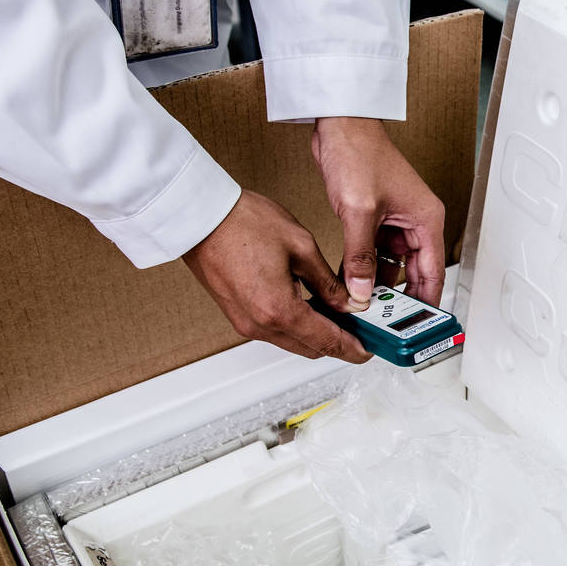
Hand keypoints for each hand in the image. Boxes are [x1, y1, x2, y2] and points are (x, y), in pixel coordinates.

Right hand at [183, 189, 369, 362]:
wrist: (199, 216)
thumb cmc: (242, 222)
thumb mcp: (301, 247)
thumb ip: (328, 282)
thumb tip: (348, 302)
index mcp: (279, 310)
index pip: (326, 342)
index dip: (352, 348)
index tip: (368, 349)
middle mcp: (259, 324)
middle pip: (310, 348)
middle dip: (337, 342)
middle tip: (360, 329)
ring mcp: (245, 322)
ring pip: (292, 341)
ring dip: (316, 333)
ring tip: (339, 315)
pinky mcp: (237, 314)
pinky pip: (274, 330)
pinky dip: (296, 325)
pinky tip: (311, 307)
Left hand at [311, 117, 446, 305]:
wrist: (339, 124)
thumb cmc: (359, 152)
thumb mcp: (358, 211)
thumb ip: (360, 256)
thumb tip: (361, 291)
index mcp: (426, 220)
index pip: (434, 274)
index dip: (427, 304)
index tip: (419, 328)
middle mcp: (415, 223)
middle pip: (413, 274)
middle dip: (398, 297)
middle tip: (384, 322)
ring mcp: (395, 221)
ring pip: (390, 266)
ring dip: (375, 283)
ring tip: (362, 304)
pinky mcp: (375, 218)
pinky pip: (373, 253)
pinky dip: (362, 268)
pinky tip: (348, 281)